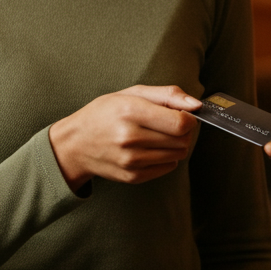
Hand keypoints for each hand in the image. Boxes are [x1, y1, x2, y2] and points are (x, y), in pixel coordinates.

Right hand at [49, 85, 202, 190]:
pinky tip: (151, 149)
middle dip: (184, 131)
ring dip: (176, 144)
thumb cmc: (105, 114)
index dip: (189, 119)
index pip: (181, 123)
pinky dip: (167, 158)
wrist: (74, 144)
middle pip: (182, 140)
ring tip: (159, 136)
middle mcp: (130, 137)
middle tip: (169, 125)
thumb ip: (168, 95)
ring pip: (178, 154)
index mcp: (131, 111)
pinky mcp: (132, 176)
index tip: (183, 115)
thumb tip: (197, 105)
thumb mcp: (132, 93)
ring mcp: (130, 160)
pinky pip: (168, 168)